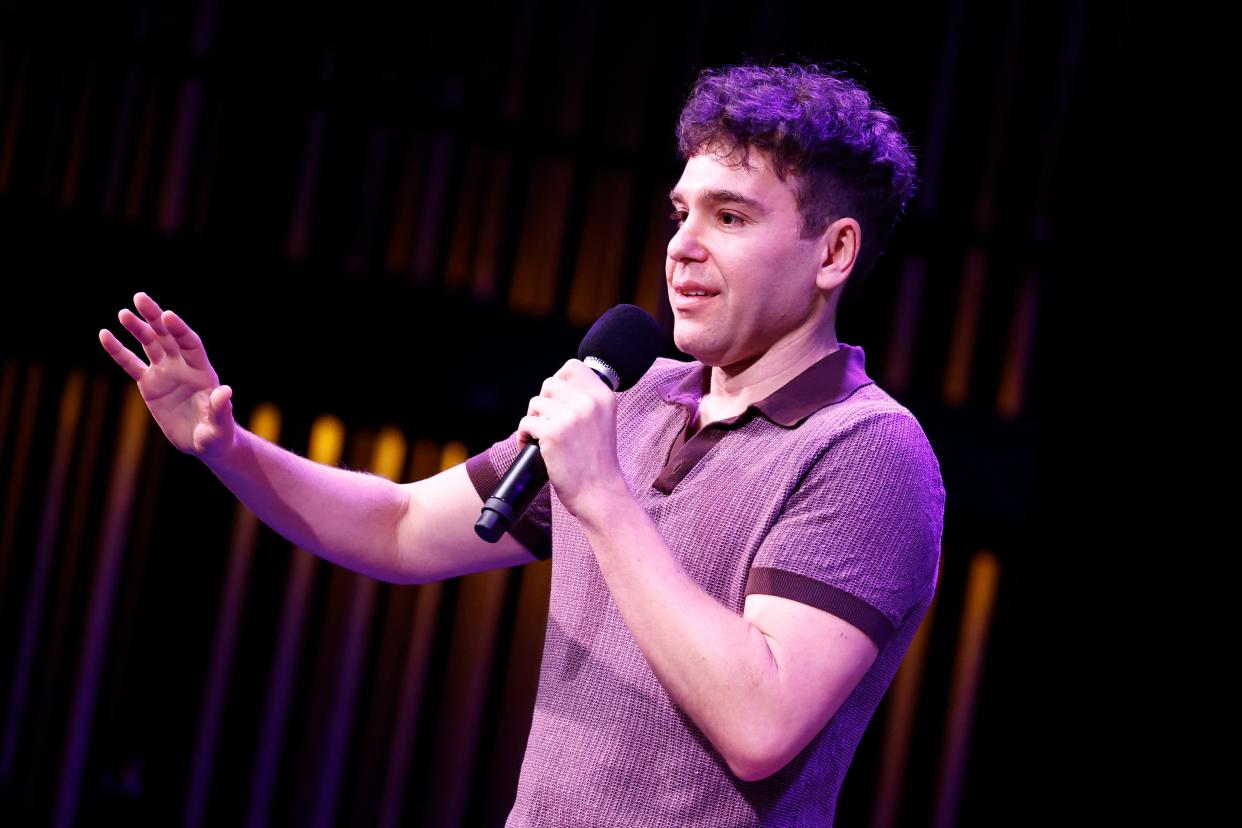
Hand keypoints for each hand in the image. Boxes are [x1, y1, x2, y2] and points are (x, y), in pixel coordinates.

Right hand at [98, 292, 235, 459]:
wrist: (203, 443)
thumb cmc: (217, 435)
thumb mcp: (220, 425)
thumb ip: (221, 409)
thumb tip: (225, 391)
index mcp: (202, 371)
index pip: (190, 343)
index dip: (179, 329)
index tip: (167, 315)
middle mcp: (182, 366)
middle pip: (167, 336)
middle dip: (154, 318)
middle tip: (140, 297)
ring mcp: (165, 372)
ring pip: (149, 345)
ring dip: (137, 328)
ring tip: (123, 313)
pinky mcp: (149, 384)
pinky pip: (131, 364)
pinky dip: (118, 351)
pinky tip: (104, 335)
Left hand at [517, 359, 627, 518]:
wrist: (600, 493)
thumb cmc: (597, 462)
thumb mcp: (603, 422)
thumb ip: (586, 401)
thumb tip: (555, 386)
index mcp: (604, 396)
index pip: (573, 366)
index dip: (559, 381)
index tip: (557, 401)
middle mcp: (589, 402)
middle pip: (549, 383)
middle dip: (544, 403)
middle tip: (549, 424)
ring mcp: (571, 416)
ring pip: (535, 403)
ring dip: (534, 420)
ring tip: (542, 437)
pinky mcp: (553, 432)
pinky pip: (525, 423)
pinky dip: (524, 436)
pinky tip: (532, 446)